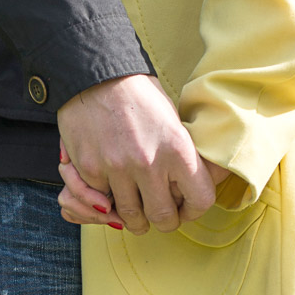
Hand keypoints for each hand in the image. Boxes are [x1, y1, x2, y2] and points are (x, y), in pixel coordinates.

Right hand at [58, 74, 216, 234]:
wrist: (95, 72)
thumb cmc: (139, 95)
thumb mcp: (172, 120)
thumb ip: (183, 155)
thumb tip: (204, 180)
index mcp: (178, 148)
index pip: (200, 201)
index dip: (194, 211)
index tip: (186, 209)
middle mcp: (149, 162)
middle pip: (164, 218)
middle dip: (164, 222)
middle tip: (159, 215)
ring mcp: (117, 168)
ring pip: (131, 218)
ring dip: (136, 220)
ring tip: (136, 213)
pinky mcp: (90, 170)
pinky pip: (102, 202)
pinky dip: (107, 201)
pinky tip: (111, 191)